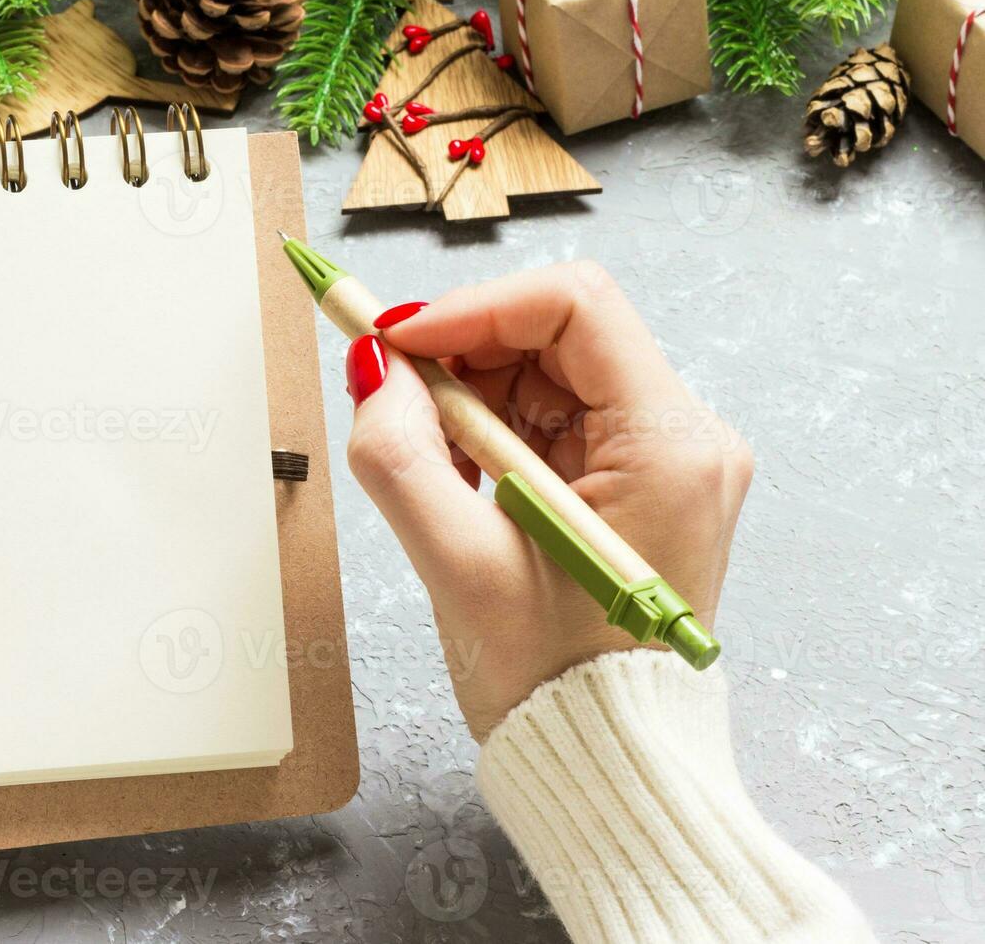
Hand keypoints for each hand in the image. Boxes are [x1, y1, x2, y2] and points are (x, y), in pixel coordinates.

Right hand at [344, 263, 752, 739]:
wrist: (603, 755)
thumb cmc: (555, 681)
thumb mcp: (458, 568)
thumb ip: (400, 457)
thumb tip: (375, 371)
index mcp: (670, 447)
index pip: (573, 306)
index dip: (472, 307)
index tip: (398, 340)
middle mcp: (685, 438)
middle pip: (558, 334)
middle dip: (464, 357)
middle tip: (395, 401)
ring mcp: (664, 458)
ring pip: (548, 372)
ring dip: (473, 401)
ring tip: (436, 471)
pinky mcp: (637, 479)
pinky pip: (553, 417)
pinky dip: (493, 433)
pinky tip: (465, 485)